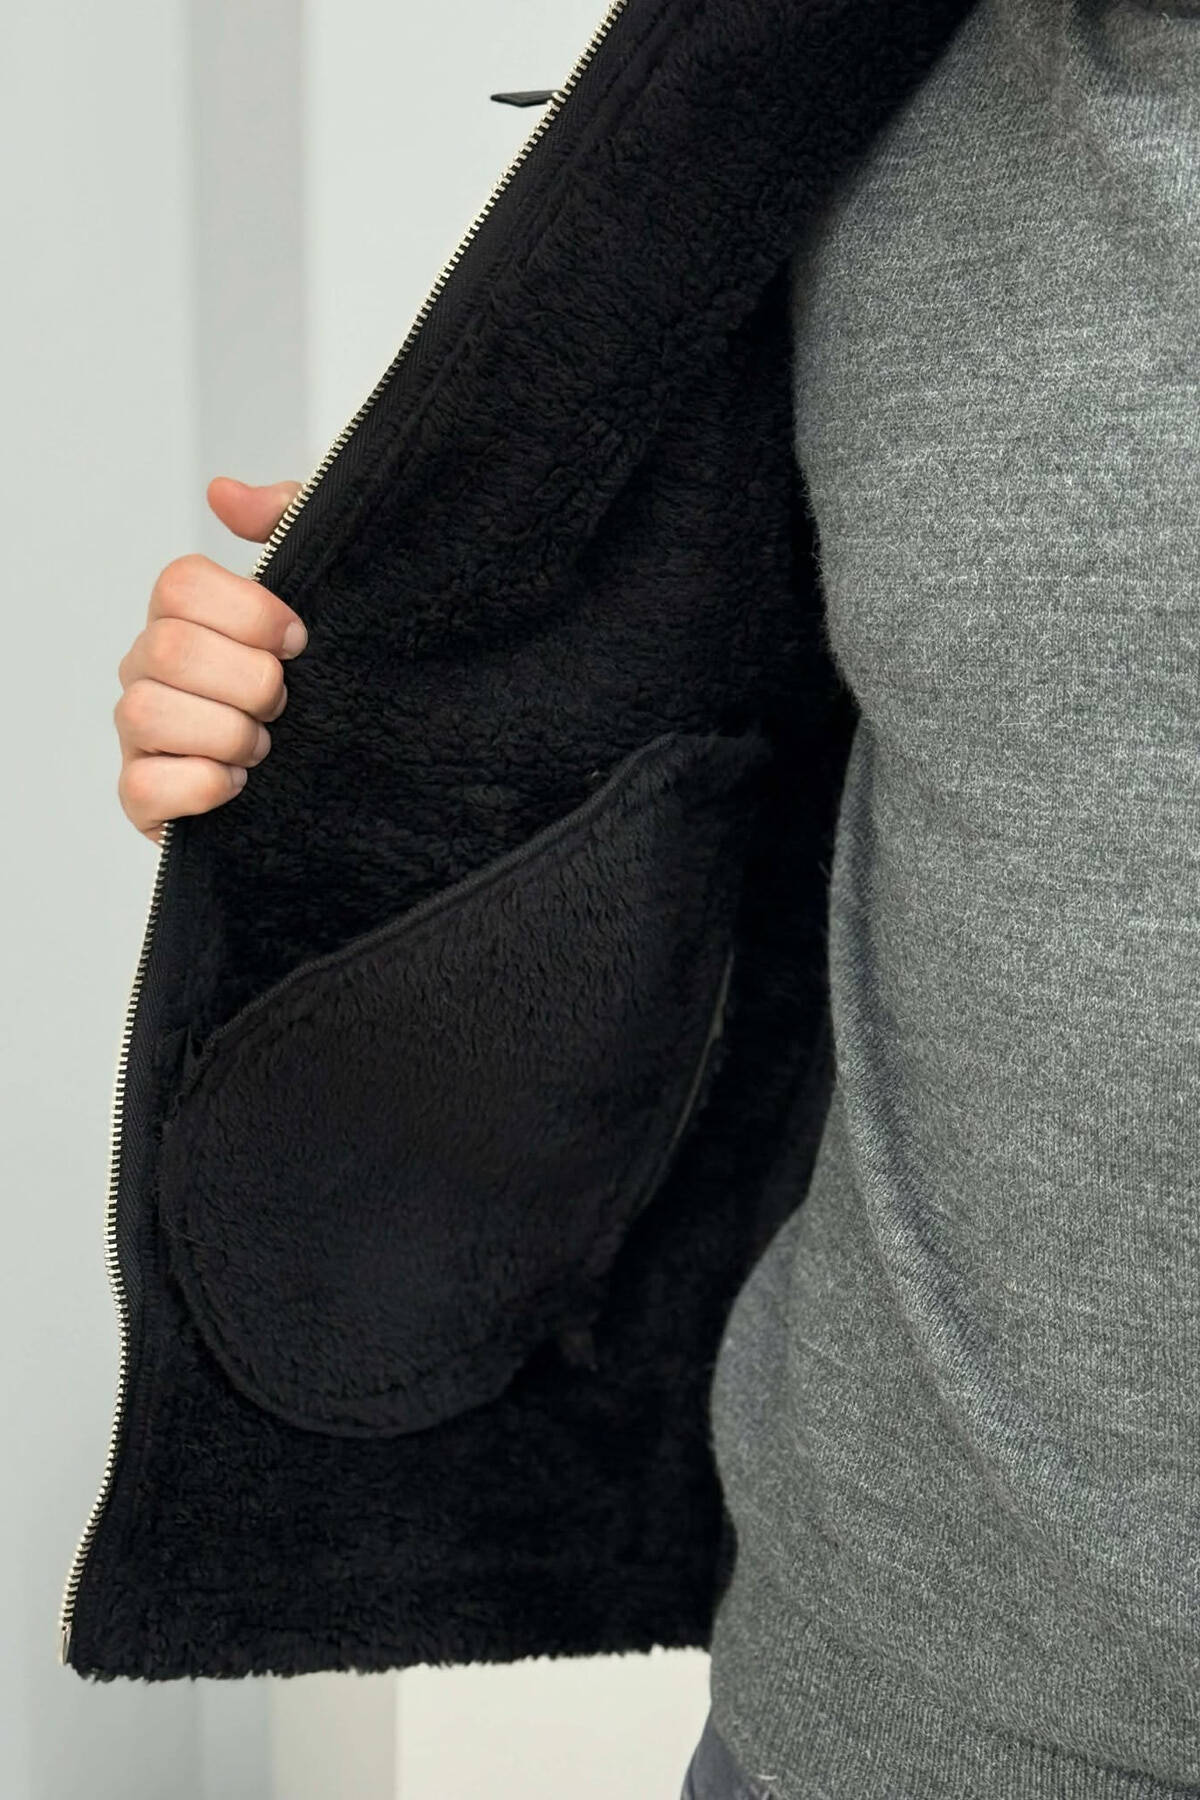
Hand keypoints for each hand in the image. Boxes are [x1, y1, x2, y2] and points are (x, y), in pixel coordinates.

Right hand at [114, 477, 307, 844]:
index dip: (249, 612)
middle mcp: (148, 667)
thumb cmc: (318, 679)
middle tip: (284, 702)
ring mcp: (138, 733)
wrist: (338, 776)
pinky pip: (144, 787)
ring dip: (227, 734)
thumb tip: (223, 493)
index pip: (180, 584)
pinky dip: (202, 786)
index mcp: (184, 615)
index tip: (299, 641)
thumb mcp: (323, 591)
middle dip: (249, 681)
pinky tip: (238, 784)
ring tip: (264, 747)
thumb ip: (285, 524)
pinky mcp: (142, 796)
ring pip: (148, 713)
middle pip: (169, 648)